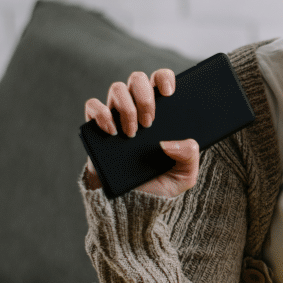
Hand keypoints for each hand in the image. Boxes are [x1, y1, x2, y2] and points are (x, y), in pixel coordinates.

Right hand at [83, 69, 200, 197]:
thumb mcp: (184, 175)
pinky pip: (93, 106)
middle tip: (150, 122)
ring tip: (132, 134)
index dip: (164, 77)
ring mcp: (116, 115)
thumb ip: (190, 157)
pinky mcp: (97, 127)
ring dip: (126, 108)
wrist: (132, 204)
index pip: (161, 80)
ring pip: (117, 88)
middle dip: (145, 96)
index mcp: (161, 112)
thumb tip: (173, 142)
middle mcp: (137, 107)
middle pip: (137, 78)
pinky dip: (102, 114)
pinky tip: (112, 131)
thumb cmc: (158, 184)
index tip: (170, 92)